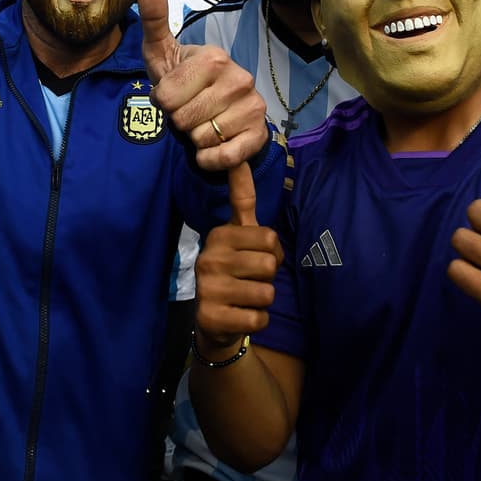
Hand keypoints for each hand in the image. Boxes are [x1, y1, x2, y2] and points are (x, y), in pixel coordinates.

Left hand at [138, 0, 268, 169]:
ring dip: (194, 139)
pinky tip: (212, 148)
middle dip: (178, 121)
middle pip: (182, 119)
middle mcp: (239, 78)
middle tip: (189, 111)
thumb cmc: (184, 83)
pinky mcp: (259, 134)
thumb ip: (154, 19)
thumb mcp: (162, 52)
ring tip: (203, 124)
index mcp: (214, 56)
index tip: (175, 94)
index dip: (164, 103)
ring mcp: (253, 106)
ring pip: (201, 139)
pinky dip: (209, 160)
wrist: (218, 116)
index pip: (167, 97)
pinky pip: (222, 158)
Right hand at [194, 162, 283, 353]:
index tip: (254, 257)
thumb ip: (241, 198)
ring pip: (266, 293)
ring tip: (244, 299)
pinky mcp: (212, 318)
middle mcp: (209, 258)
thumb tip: (238, 158)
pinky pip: (258, 318)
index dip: (272, 252)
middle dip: (267, 278)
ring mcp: (208, 289)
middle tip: (250, 281)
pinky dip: (256, 320)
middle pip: (269, 265)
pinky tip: (240, 317)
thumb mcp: (239, 233)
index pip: (269, 238)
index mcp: (219, 235)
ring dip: (263, 300)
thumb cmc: (234, 271)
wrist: (215, 321)